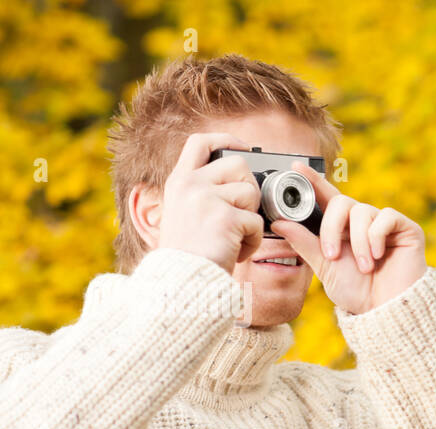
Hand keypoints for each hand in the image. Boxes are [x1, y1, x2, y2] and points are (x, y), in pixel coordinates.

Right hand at [156, 133, 264, 274]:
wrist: (180, 282)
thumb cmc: (187, 256)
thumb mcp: (184, 214)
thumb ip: (203, 193)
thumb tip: (241, 182)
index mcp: (179, 182)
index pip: (200, 142)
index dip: (226, 140)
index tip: (244, 148)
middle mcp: (190, 185)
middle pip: (239, 165)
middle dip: (249, 190)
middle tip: (240, 216)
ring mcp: (206, 199)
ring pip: (252, 193)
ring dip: (251, 219)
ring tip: (234, 238)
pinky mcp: (225, 218)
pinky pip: (256, 222)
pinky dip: (252, 241)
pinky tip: (235, 253)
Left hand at [270, 163, 426, 314]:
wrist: (386, 312)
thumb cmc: (359, 293)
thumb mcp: (325, 267)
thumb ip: (304, 243)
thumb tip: (278, 222)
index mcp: (343, 229)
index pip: (326, 198)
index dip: (313, 181)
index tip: (295, 167)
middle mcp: (363, 223)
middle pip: (342, 202)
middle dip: (332, 227)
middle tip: (333, 255)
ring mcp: (385, 225)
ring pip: (363, 212)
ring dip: (358, 241)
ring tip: (364, 266)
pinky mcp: (406, 229)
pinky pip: (386, 217)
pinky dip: (377, 236)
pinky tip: (378, 256)